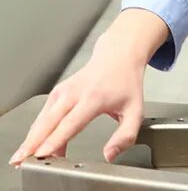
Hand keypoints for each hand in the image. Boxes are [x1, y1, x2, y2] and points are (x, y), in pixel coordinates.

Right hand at [9, 33, 145, 166]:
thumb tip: (110, 154)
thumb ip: (126, 135)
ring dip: (31, 138)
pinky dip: (36, 130)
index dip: (56, 139)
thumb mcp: (135, 110)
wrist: (119, 56)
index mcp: (95, 97)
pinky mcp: (57, 92)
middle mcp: (76, 92)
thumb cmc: (126, 83)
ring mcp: (64, 90)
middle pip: (50, 120)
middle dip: (35, 141)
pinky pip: (43, 114)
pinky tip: (34, 144)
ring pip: (43, 118)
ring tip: (23, 157)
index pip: (72, 122)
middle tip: (23, 160)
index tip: (44, 153)